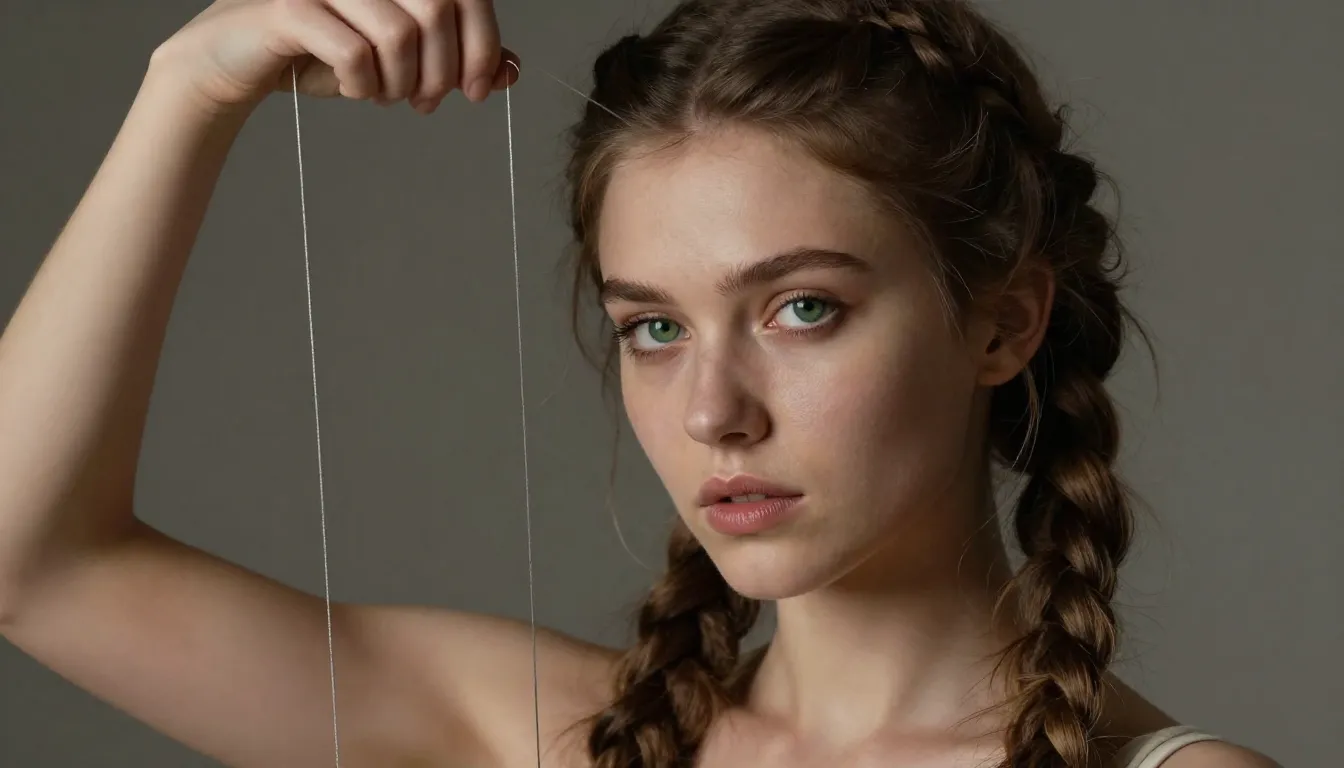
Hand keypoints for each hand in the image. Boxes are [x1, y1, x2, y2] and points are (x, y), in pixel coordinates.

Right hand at [150, 0, 517, 115]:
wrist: (238, 63)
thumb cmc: (323, 53)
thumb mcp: (399, 60)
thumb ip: (454, 58)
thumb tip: (513, 70)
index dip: (484, 44)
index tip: (480, 89)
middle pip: (439, 9)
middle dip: (444, 71)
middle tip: (427, 103)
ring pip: (399, 33)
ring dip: (403, 81)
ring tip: (386, 95)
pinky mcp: (290, 7)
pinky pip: (354, 51)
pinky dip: (365, 85)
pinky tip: (358, 90)